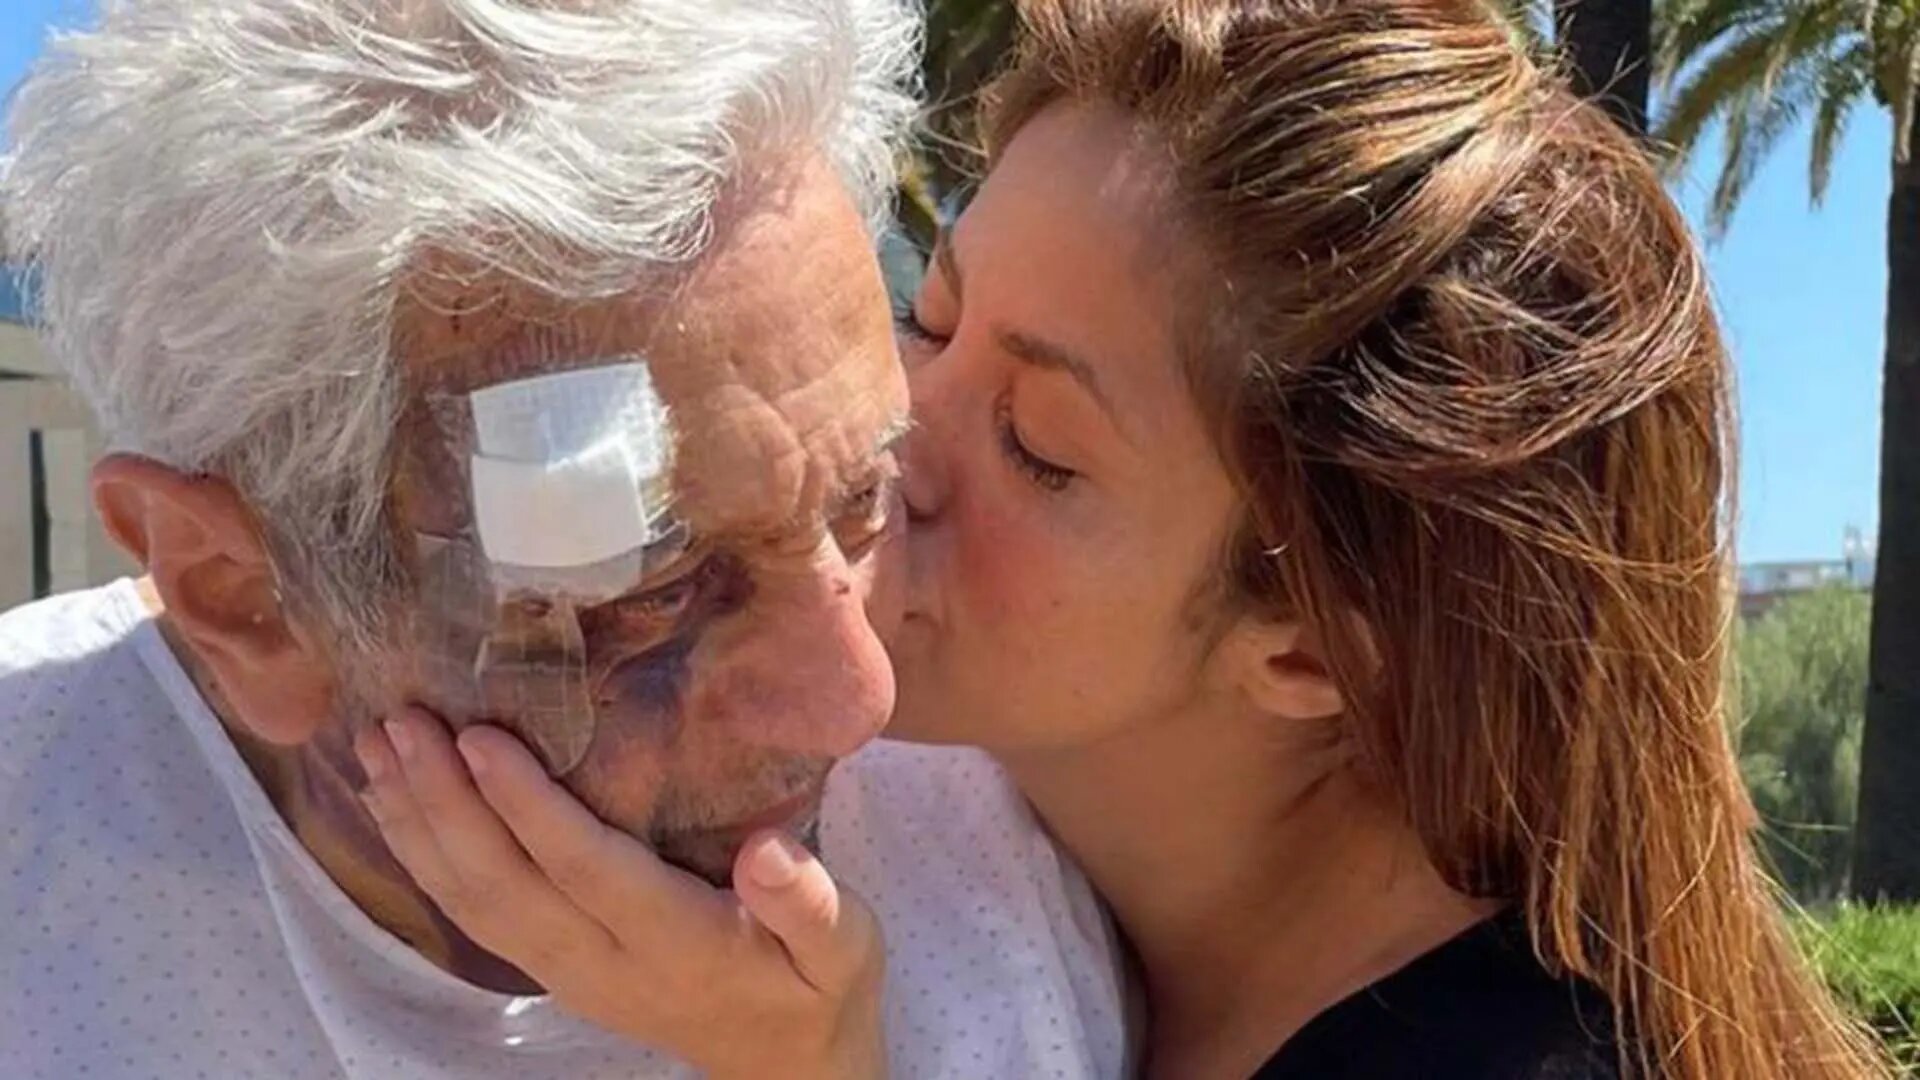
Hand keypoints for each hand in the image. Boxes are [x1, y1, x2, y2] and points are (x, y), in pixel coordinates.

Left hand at [354, 707, 887, 1079]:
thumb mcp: (844, 945)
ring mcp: (568, 970)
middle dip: (446, 800)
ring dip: (420, 823)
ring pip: (475, 899)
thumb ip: (808, 902)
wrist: (784, 1065)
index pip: (586, 869)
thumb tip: (766, 849)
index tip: (479, 739)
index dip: (528, 806)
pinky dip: (426, 854)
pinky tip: (397, 802)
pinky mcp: (551, 967)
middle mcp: (604, 960)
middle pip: (506, 883)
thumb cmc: (818, 985)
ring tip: (378, 745)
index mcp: (678, 941)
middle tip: (403, 720)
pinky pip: (473, 911)